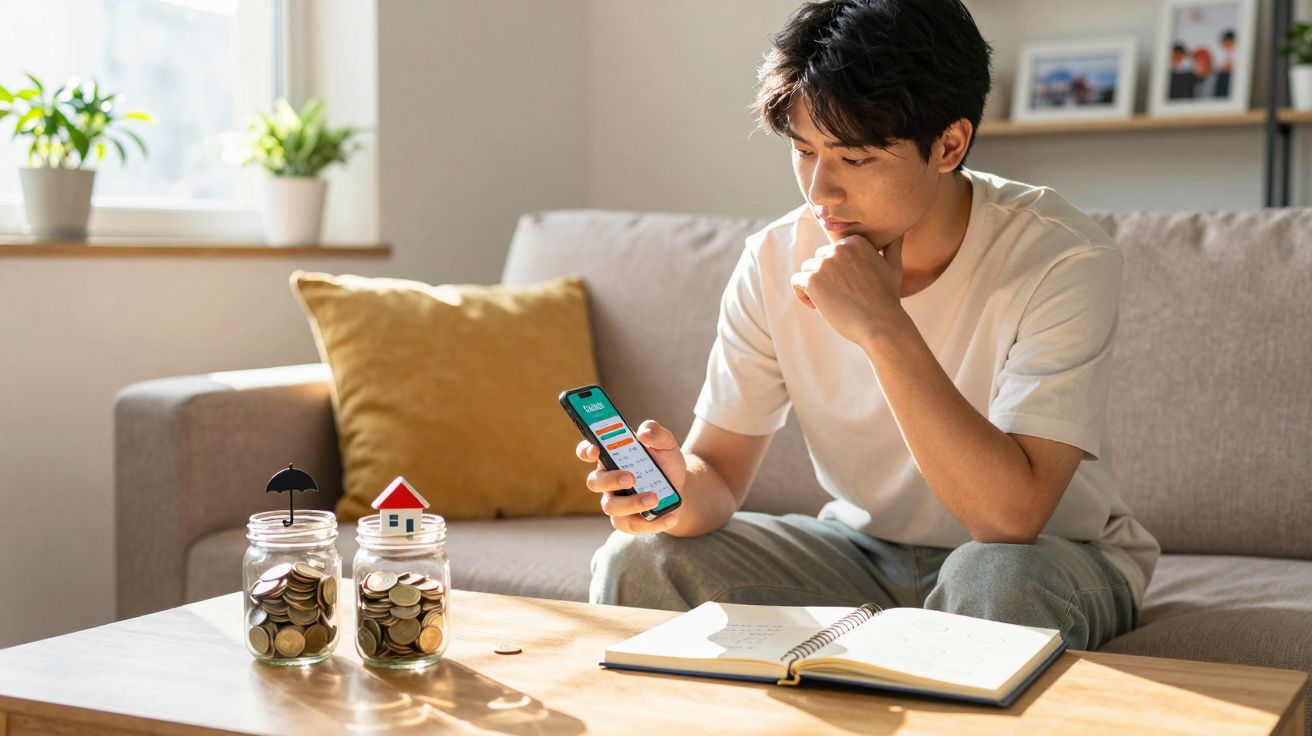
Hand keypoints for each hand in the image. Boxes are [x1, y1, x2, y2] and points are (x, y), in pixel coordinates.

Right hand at [575, 419, 683, 533]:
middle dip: (610, 480)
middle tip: (631, 478)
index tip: (595, 449)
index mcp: (611, 456)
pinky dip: (653, 523)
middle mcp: (607, 480)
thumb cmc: (665, 462)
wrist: (680, 487)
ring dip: (633, 503)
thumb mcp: (666, 443)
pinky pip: (632, 525)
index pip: (588, 451)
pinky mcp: (627, 521)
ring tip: (655, 498)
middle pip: (595, 482)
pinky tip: (671, 518)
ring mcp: (615, 502)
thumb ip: (656, 432)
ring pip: (611, 507)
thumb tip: (644, 432)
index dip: (586, 450)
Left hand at [791, 233, 905, 345]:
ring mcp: (824, 263)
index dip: (838, 269)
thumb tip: (899, 231)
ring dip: (814, 286)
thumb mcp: (894, 268)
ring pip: (807, 270)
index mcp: (855, 241)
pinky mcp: (812, 280)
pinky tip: (816, 306)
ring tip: (831, 303)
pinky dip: (802, 294)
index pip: (833, 251)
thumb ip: (893, 247)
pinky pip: (797, 281)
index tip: (848, 286)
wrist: (880, 324)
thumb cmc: (887, 299)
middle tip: (841, 297)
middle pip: (819, 259)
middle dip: (825, 277)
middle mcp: (838, 248)